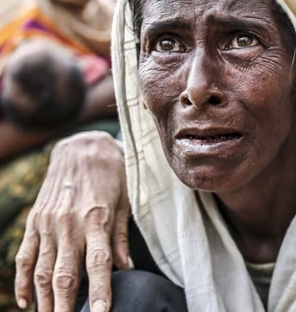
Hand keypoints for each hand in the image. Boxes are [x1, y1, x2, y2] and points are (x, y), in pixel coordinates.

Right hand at [15, 132, 129, 311]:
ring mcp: (47, 224)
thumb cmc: (114, 172)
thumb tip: (126, 268)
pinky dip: (24, 281)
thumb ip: (121, 236)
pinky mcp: (35, 221)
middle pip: (65, 275)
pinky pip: (25, 257)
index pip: (98, 264)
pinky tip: (28, 301)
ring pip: (43, 271)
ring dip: (46, 300)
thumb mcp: (127, 200)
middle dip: (66, 306)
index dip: (100, 291)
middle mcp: (68, 224)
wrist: (82, 145)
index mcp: (96, 219)